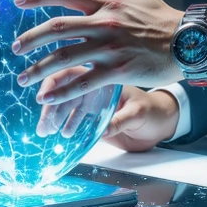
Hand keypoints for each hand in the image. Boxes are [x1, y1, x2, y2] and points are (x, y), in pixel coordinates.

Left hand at [13, 0, 182, 104]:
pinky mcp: (118, 69)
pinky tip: (48, 98)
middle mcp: (103, 22)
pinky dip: (63, 90)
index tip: (18, 0)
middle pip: (56, 27)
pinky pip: (83, 81)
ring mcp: (109, 47)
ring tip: (23, 79)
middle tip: (15, 49)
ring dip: (39, 69)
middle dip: (30, 38)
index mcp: (106, 3)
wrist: (189, 41)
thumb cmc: (164, 17)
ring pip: (64, 57)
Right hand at [35, 84, 180, 147]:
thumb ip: (122, 120)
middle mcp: (95, 83)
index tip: (44, 99)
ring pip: (65, 102)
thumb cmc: (154, 109)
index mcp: (102, 74)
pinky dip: (65, 122)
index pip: (71, 73)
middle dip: (49, 104)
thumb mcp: (140, 112)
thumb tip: (105, 130)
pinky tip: (62, 133)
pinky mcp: (95, 112)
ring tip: (46, 132)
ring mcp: (94, 97)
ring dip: (53, 115)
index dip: (54, 84)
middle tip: (43, 123)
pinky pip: (74, 114)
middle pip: (62, 87)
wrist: (163, 119)